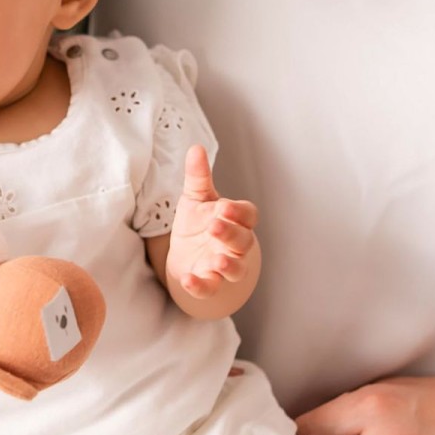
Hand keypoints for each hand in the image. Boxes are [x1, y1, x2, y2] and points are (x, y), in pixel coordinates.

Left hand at [168, 145, 259, 299]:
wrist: (187, 255)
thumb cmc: (198, 223)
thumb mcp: (196, 198)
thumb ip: (198, 176)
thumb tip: (196, 148)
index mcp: (235, 220)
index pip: (248, 215)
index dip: (239, 212)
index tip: (224, 206)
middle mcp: (235, 244)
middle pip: (243, 241)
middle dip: (231, 234)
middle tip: (215, 226)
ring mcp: (224, 265)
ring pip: (235, 268)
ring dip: (228, 266)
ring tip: (217, 261)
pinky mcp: (209, 282)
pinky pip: (209, 287)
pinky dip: (200, 285)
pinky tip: (188, 279)